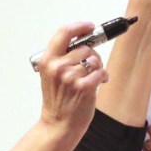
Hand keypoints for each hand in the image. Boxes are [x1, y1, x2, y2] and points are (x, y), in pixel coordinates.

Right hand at [35, 22, 107, 139]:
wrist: (58, 124)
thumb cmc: (57, 100)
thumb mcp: (51, 75)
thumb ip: (63, 57)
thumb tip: (85, 41)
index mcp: (48, 60)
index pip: (64, 33)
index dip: (79, 26)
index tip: (89, 26)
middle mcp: (58, 67)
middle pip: (85, 47)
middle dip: (92, 55)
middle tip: (90, 67)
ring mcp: (71, 76)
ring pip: (95, 59)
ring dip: (98, 68)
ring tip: (92, 78)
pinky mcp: (84, 86)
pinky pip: (101, 71)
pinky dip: (102, 77)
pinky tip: (98, 84)